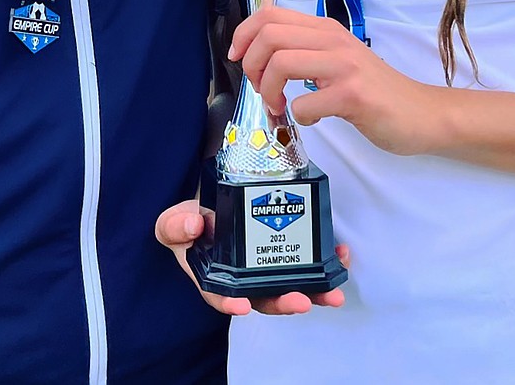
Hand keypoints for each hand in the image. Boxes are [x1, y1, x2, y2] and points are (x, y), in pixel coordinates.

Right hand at [155, 198, 348, 315]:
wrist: (208, 208)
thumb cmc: (190, 224)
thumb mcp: (173, 224)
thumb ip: (176, 226)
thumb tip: (193, 225)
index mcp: (214, 277)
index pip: (220, 296)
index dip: (230, 303)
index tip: (241, 305)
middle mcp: (243, 280)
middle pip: (264, 298)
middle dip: (284, 302)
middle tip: (300, 300)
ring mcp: (266, 269)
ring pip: (291, 287)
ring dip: (314, 292)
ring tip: (332, 294)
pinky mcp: (285, 253)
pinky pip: (307, 263)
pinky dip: (326, 263)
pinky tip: (340, 255)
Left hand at [229, 3, 444, 157]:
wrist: (420, 113)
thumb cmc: (373, 88)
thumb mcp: (336, 55)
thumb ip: (305, 42)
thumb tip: (262, 23)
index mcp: (325, 28)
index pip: (269, 14)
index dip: (243, 34)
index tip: (238, 58)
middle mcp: (333, 40)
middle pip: (270, 36)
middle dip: (251, 66)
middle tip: (261, 89)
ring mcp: (344, 66)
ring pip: (282, 63)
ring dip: (269, 90)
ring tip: (280, 105)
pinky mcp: (353, 96)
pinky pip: (306, 103)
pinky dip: (299, 116)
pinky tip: (312, 119)